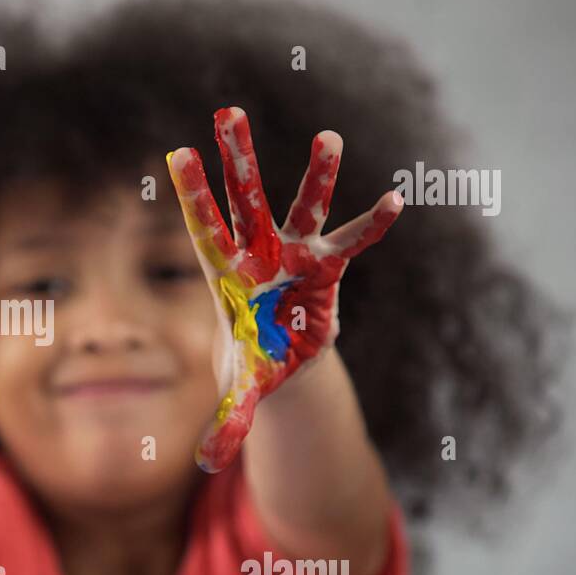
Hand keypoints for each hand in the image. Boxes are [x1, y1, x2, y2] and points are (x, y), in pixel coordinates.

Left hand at [166, 106, 401, 472]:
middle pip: (247, 202)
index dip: (193, 195)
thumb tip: (208, 462)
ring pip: (305, 208)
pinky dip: (373, 225)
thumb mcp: (243, 391)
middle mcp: (259, 256)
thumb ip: (228, 420)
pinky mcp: (328, 267)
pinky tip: (397, 199)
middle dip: (238, 161)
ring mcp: (295, 256)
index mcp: (226, 278)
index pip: (204, 229)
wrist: (281, 354)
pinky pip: (353, 242)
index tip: (177, 154)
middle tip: (229, 112)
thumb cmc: (253, 362)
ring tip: (330, 136)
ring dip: (318, 176)